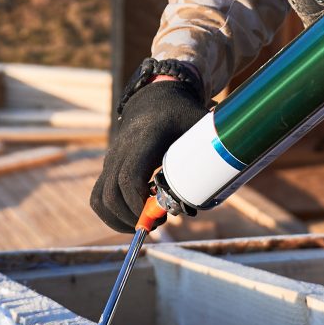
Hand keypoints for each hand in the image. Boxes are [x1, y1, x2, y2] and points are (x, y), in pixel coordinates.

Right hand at [91, 68, 205, 232]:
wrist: (154, 100)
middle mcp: (122, 150)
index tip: (160, 216)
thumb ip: (213, 148)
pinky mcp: (107, 168)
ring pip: (101, 199)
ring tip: (146, 224)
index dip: (139, 202)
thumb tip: (225, 182)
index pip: (130, 176)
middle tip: (160, 223)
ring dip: (120, 220)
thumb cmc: (182, 115)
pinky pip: (98, 197)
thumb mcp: (200, 125)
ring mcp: (111, 160)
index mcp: (146, 138)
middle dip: (132, 217)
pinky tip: (135, 216)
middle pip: (112, 193)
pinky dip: (112, 214)